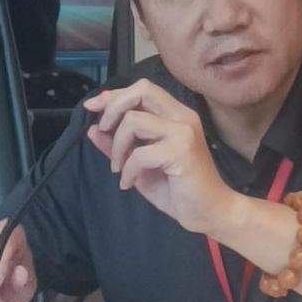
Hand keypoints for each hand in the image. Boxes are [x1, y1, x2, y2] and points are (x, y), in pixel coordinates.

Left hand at [83, 79, 238, 234]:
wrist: (209, 212)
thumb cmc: (177, 189)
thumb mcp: (139, 164)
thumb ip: (118, 145)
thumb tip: (92, 129)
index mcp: (175, 115)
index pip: (143, 89)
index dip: (114, 95)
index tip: (92, 107)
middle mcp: (182, 117)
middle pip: (142, 90)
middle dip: (113, 107)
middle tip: (102, 130)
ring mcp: (183, 132)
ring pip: (134, 121)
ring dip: (117, 146)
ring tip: (118, 167)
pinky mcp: (181, 151)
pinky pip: (139, 153)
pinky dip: (127, 170)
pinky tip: (128, 183)